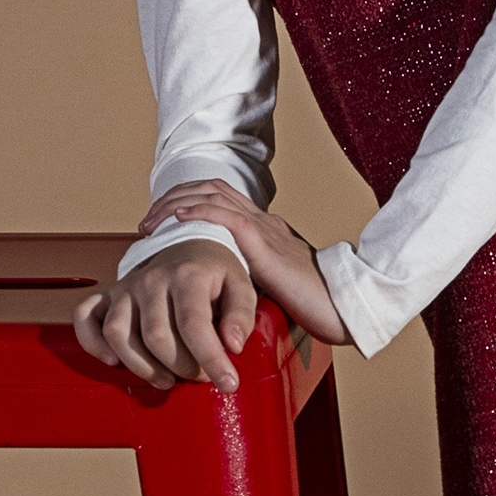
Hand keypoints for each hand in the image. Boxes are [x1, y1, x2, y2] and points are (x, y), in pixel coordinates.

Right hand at [73, 240, 257, 392]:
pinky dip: (92, 343)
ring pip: (119, 334)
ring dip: (142, 367)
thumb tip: (232, 346)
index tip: (228, 385)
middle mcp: (151, 279)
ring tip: (167, 379)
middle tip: (201, 376)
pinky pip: (85, 318)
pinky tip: (113, 361)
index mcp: (187, 276)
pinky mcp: (108, 295)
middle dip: (182, 367)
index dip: (211, 360)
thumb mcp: (241, 287)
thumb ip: (242, 315)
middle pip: (156, 337)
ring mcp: (126, 287)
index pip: (195, 325)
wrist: (189, 244)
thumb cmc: (215, 274)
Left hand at [128, 181, 350, 349]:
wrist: (347, 306)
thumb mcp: (275, 289)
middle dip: (173, 198)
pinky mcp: (267, 245)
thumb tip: (225, 297)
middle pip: (211, 189)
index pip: (220, 200)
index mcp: (266, 231)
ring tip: (152, 220)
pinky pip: (228, 217)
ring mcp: (265, 230)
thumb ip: (252, 283)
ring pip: (213, 196)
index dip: (187, 202)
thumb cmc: (318, 306)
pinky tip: (178, 219)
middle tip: (147, 221)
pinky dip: (198, 212)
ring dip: (176, 204)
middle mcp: (264, 222)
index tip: (161, 223)